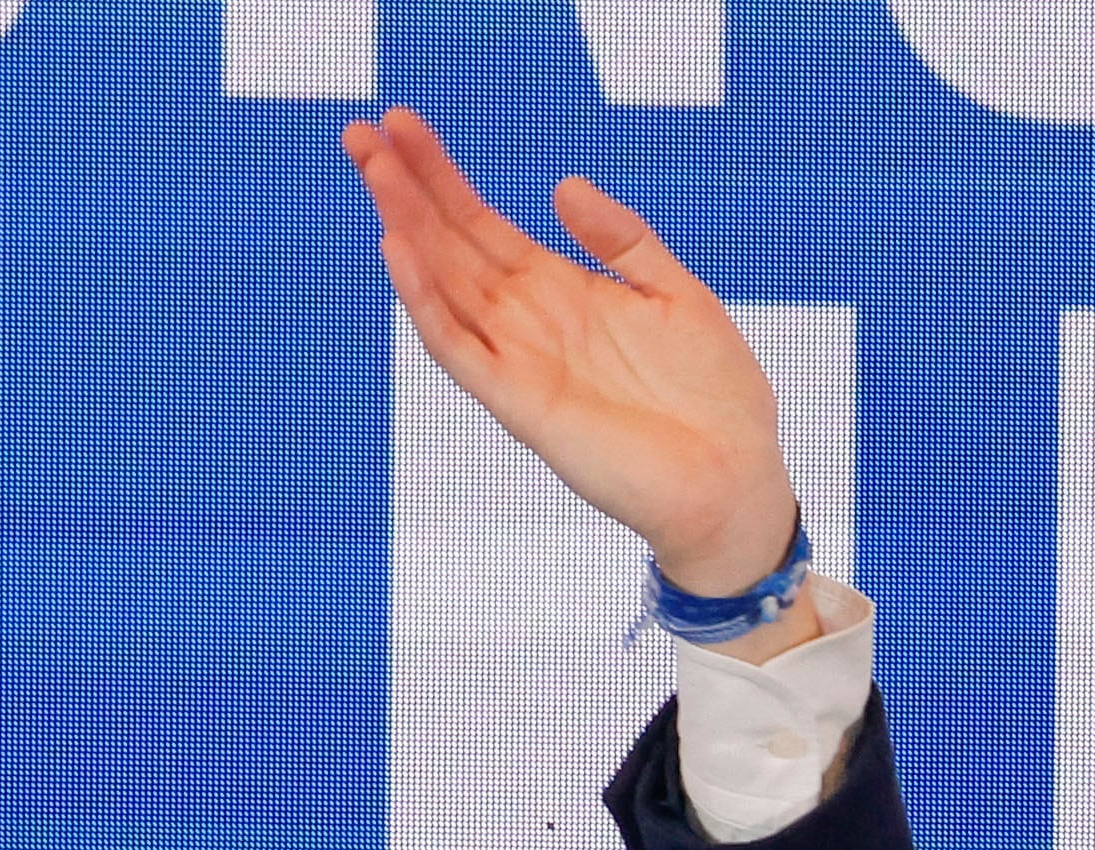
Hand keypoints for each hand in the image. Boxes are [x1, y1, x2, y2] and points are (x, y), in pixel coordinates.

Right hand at [339, 107, 813, 624]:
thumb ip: (623, 240)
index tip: (401, 122)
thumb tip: (564, 186)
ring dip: (407, 229)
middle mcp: (528, 323)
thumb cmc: (715, 398)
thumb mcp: (676, 295)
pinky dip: (427, 304)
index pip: (481, 223)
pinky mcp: (522, 406)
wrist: (737, 482)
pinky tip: (401, 254)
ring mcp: (520, 363)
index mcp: (560, 292)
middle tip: (358, 130)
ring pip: (445, 286)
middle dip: (405, 188)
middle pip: (450, 245)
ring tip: (374, 170)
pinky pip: (461, 351)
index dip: (440, 174)